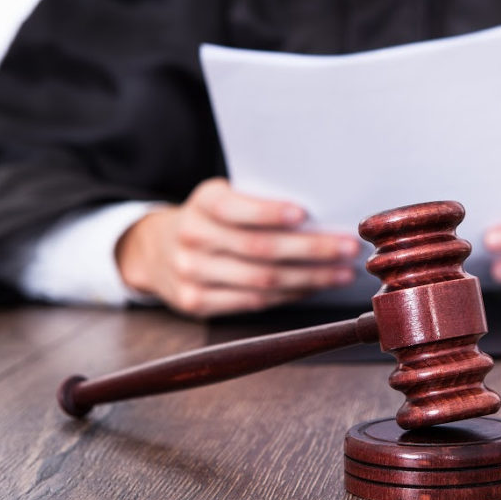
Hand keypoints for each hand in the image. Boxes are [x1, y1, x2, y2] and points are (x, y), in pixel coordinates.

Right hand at [116, 178, 359, 316]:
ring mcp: (191, 273)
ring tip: (342, 272)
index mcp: (203, 203)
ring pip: (261, 280)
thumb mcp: (222, 197)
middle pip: (259, 248)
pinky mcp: (195, 302)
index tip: (303, 214)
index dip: (268, 212)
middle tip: (347, 248)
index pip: (236, 208)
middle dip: (311, 249)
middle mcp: (192, 237)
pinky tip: (314, 287)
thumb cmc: (210, 219)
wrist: (153, 249)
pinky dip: (289, 295)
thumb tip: (322, 216)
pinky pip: (253, 302)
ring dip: (309, 278)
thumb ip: (258, 202)